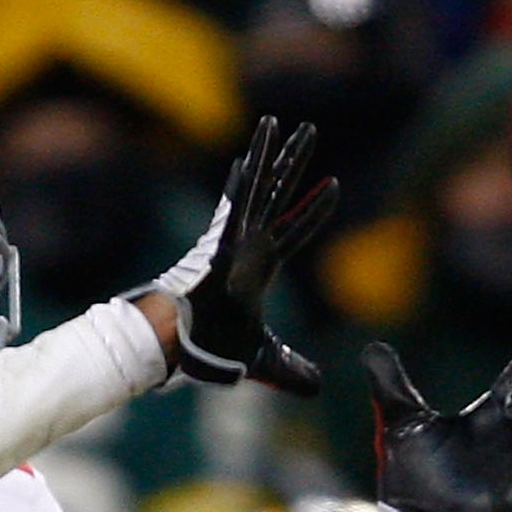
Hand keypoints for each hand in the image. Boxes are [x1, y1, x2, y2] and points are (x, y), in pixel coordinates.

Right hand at [140, 117, 338, 395]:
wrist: (181, 344)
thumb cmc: (210, 349)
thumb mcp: (263, 360)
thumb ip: (291, 370)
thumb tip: (317, 388)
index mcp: (258, 269)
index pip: (295, 232)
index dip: (312, 212)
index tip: (330, 187)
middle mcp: (250, 245)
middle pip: (280, 196)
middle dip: (295, 166)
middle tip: (308, 132)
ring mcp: (238, 237)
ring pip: (265, 186)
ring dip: (280, 154)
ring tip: (288, 122)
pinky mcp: (227, 235)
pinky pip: (246, 193)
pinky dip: (257, 167)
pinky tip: (263, 139)